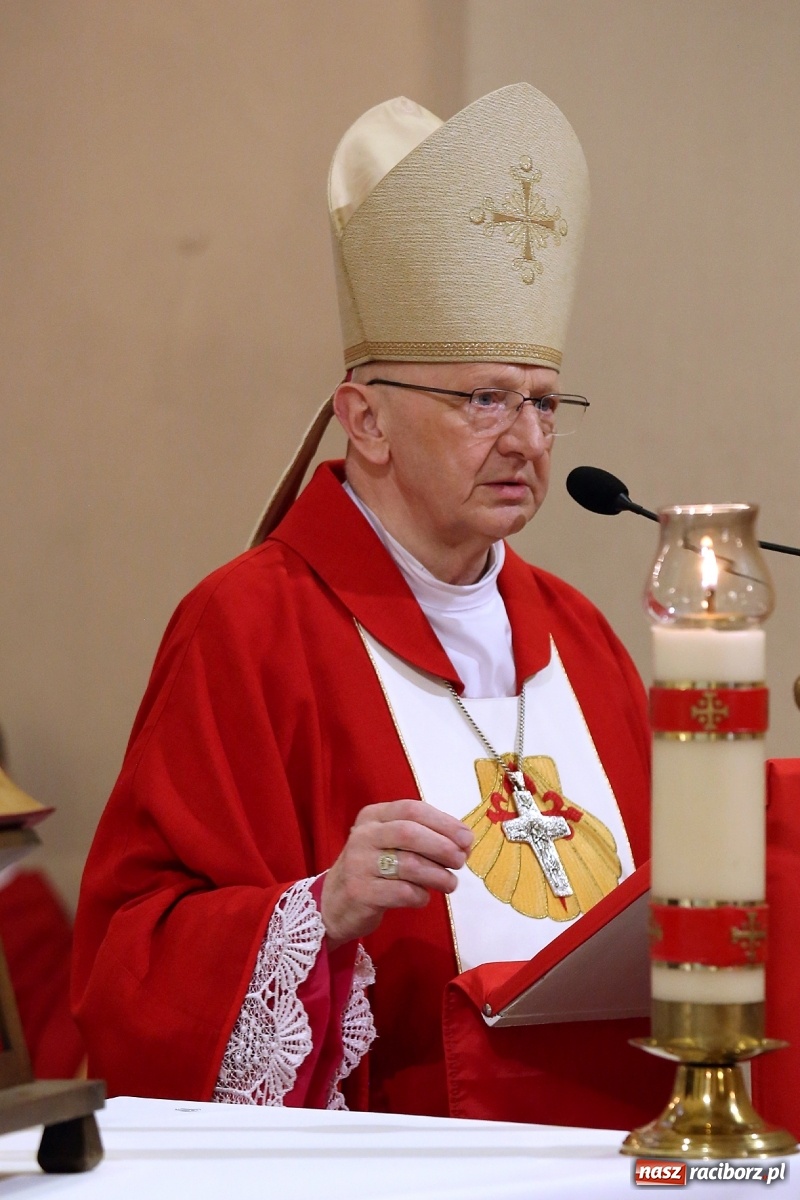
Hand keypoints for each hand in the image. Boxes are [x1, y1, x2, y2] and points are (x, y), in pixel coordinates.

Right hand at [320, 799, 473, 948]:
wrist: (334, 904)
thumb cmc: (372, 870)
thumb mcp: (389, 844)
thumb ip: (422, 837)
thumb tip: (464, 842)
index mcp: (372, 816)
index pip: (412, 809)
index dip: (444, 822)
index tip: (467, 838)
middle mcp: (363, 835)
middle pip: (410, 833)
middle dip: (443, 847)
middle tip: (461, 861)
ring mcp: (358, 864)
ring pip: (409, 864)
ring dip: (438, 875)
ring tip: (450, 883)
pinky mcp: (360, 892)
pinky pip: (402, 892)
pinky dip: (421, 895)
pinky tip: (424, 897)